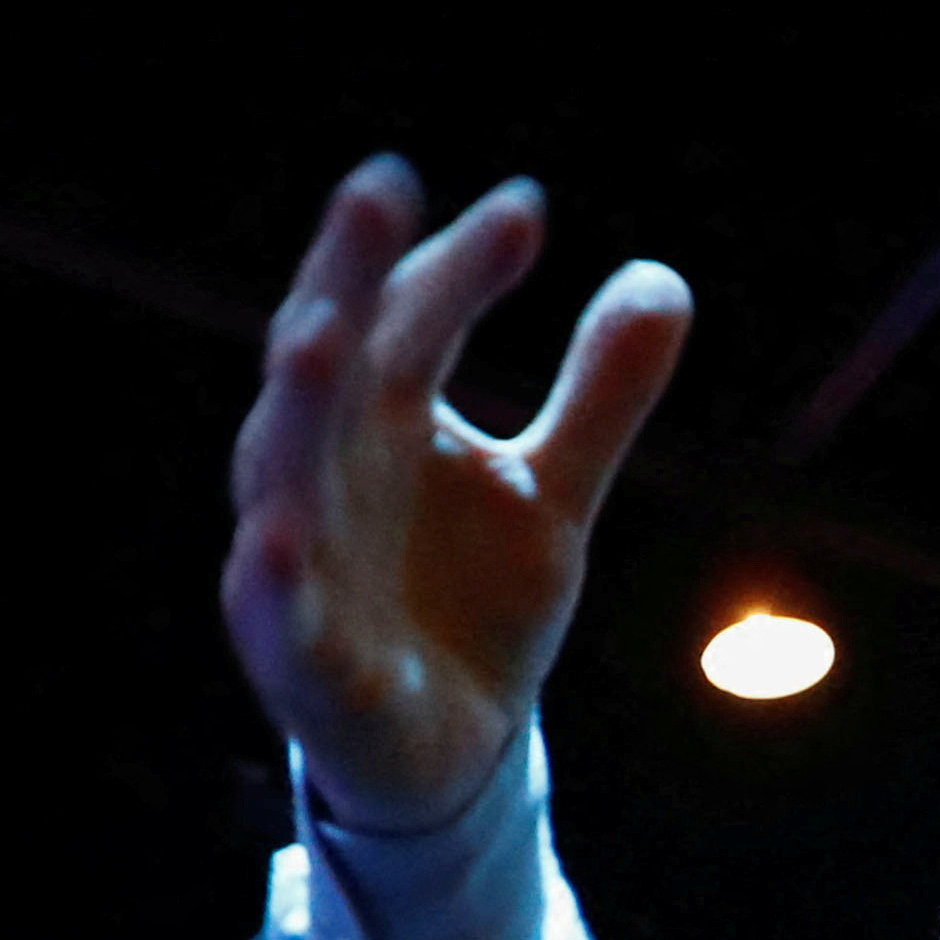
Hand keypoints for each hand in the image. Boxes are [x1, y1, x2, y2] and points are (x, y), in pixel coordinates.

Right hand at [221, 159, 691, 833]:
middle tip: (381, 186)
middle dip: (348, 277)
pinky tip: (278, 536)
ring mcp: (304, 566)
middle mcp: (323, 475)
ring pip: (284, 474)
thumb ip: (600, 394)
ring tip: (319, 331)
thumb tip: (663, 277)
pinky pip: (284, 617)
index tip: (527, 210)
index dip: (460, 265)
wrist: (453, 753)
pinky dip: (276, 576)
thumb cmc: (473, 601)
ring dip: (296, 403)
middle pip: (328, 361)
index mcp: (378, 422)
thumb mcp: (553, 494)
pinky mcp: (310, 664)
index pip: (410, 319)